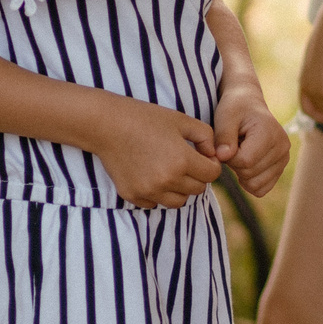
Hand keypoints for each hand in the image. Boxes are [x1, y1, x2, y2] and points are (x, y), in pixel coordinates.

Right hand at [92, 97, 223, 208]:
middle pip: (198, 189)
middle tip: (185, 161)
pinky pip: (155, 204)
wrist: (108, 126)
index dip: (211, 163)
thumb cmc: (147, 119)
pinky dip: (158, 194)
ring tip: (171, 170)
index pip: (212, 174)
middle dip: (197, 176)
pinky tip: (152, 175)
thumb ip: (206, 137)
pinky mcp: (132, 196)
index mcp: (182, 161)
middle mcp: (167, 181)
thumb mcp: (182, 120)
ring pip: (179, 202)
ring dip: (180, 189)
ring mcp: (148, 191)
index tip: (202, 155)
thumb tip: (214, 155)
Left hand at [213, 76, 289, 198]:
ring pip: (256, 185)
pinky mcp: (280, 168)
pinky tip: (245, 164)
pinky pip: (262, 189)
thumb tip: (223, 156)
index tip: (226, 143)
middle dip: (234, 164)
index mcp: (270, 132)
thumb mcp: (225, 117)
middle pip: (250, 174)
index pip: (245, 161)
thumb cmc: (235, 109)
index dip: (228, 157)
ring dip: (241, 173)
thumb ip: (223, 136)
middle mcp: (282, 147)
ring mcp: (284, 159)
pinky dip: (249, 182)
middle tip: (233, 146)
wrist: (248, 105)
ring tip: (240, 153)